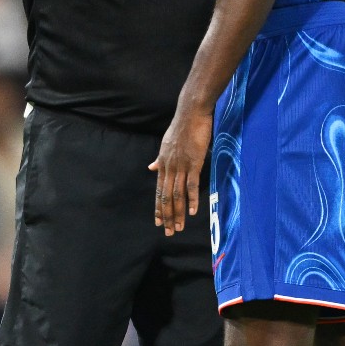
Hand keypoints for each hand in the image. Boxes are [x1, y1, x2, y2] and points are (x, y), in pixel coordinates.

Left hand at [149, 108, 212, 234]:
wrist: (191, 113)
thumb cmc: (181, 127)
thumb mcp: (165, 144)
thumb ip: (159, 158)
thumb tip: (150, 167)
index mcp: (163, 163)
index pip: (159, 190)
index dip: (158, 207)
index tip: (157, 222)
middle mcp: (169, 167)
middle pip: (167, 196)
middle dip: (167, 216)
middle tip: (168, 232)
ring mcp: (181, 166)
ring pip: (178, 194)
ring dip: (178, 213)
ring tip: (178, 227)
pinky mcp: (194, 163)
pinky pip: (191, 185)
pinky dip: (192, 200)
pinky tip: (192, 212)